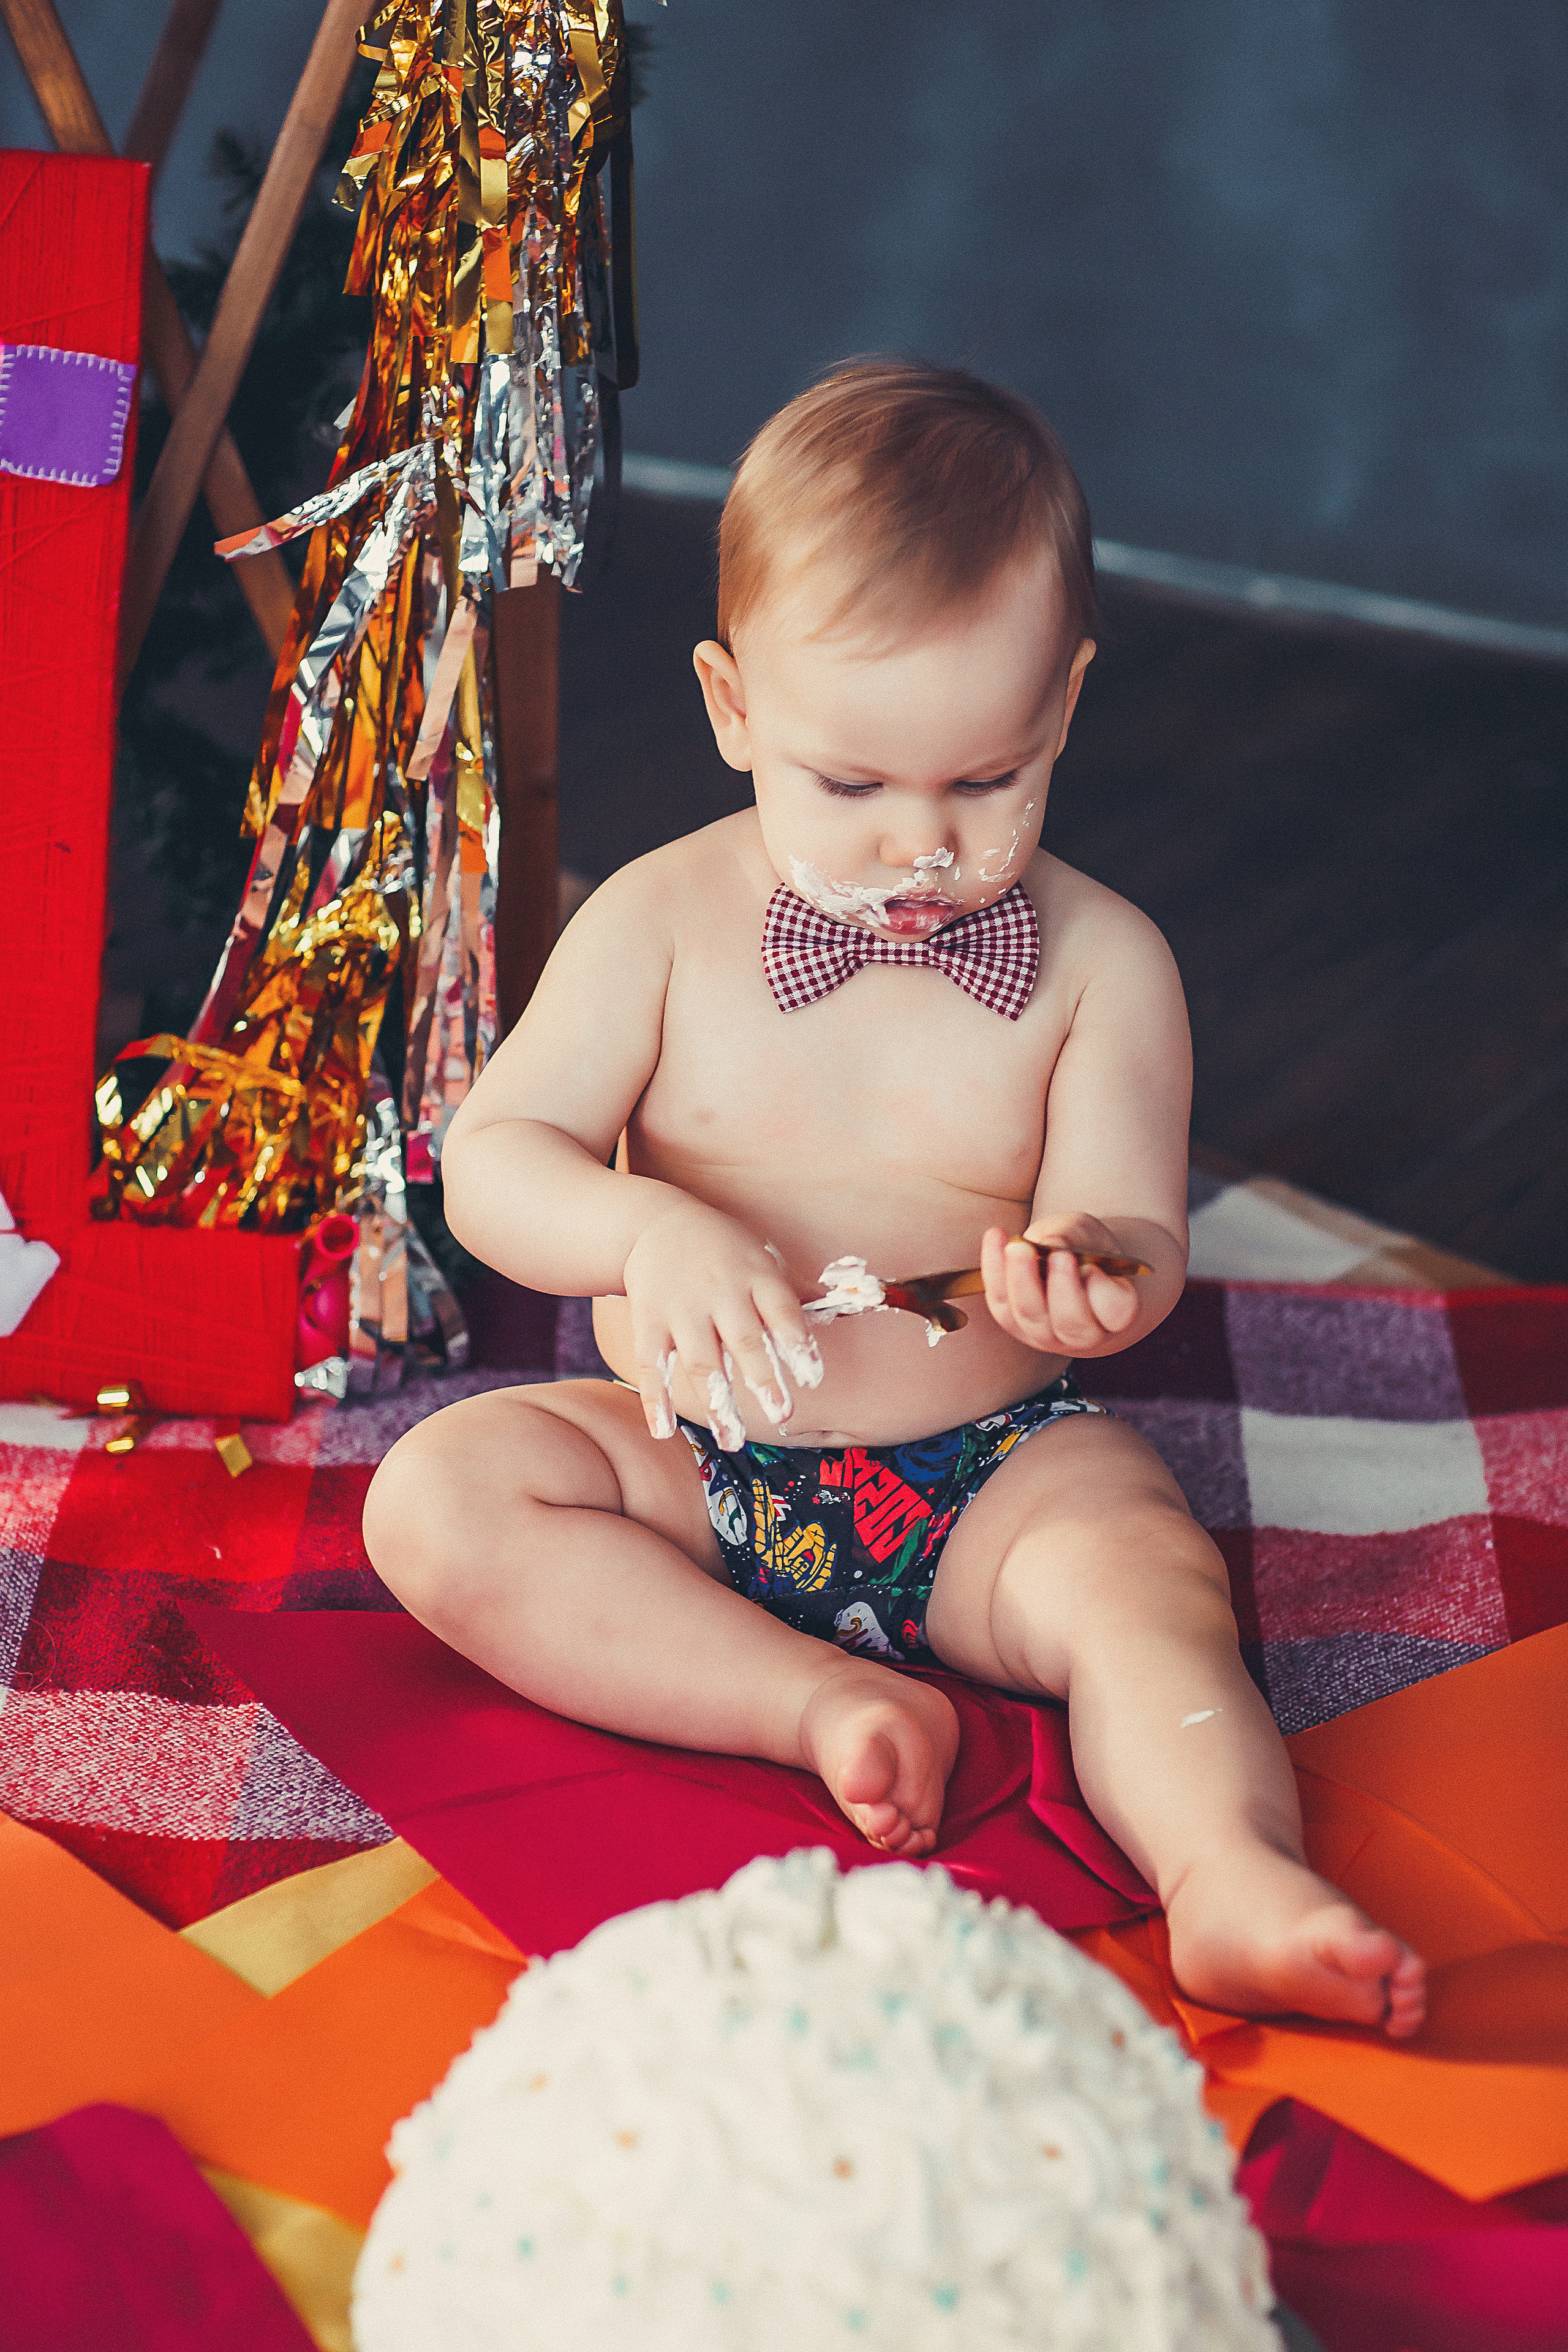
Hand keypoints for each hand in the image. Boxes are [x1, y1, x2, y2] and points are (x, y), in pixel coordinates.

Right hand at [622, 1201, 821, 1446]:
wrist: (655, 1223)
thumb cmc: (725, 1250)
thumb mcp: (763, 1257)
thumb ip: (796, 1293)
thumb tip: (853, 1310)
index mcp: (756, 1275)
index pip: (782, 1312)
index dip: (798, 1345)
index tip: (812, 1379)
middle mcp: (720, 1292)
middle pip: (744, 1340)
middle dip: (763, 1380)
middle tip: (782, 1415)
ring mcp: (682, 1308)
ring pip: (700, 1361)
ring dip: (717, 1404)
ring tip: (733, 1439)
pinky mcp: (648, 1321)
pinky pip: (651, 1365)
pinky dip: (656, 1400)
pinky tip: (664, 1431)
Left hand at [980, 1214, 1142, 1354]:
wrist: (1068, 1268)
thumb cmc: (1089, 1251)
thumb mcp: (1090, 1234)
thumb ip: (1074, 1236)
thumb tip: (1049, 1242)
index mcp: (1116, 1314)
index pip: (1116, 1312)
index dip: (1104, 1292)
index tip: (1092, 1266)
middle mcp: (1083, 1333)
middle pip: (1072, 1323)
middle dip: (1062, 1288)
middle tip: (1058, 1255)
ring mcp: (1046, 1335)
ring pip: (1032, 1317)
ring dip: (1022, 1280)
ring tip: (1018, 1246)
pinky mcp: (1013, 1323)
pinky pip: (1000, 1302)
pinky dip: (994, 1269)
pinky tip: (996, 1235)